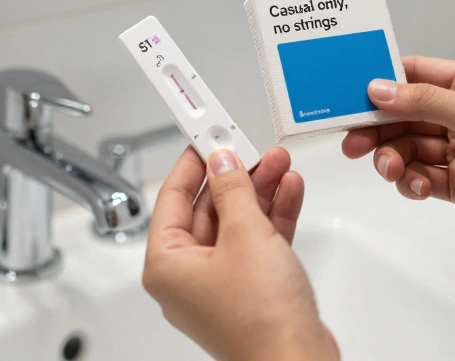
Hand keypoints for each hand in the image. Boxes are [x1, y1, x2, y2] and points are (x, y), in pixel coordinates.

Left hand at [143, 147, 338, 360]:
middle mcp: (187, 277)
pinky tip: (289, 190)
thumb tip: (222, 161)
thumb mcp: (245, 234)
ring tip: (279, 163)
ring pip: (235, 224)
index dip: (192, 163)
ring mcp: (220, 285)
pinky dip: (271, 217)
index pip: (171, 198)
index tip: (206, 135)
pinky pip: (255, 244)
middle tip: (252, 146)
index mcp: (166, 265)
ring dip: (258, 192)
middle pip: (207, 209)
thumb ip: (233, 189)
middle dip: (235, 175)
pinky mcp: (250, 292)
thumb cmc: (260, 319)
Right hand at [343, 57, 454, 249]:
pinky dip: (411, 182)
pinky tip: (414, 186)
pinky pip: (423, 179)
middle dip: (377, 127)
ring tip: (390, 169)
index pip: (414, 74)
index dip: (379, 82)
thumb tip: (379, 88)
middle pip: (404, 114)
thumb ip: (426, 102)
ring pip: (409, 148)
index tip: (347, 94)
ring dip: (392, 157)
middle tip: (354, 142)